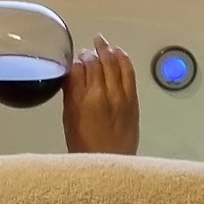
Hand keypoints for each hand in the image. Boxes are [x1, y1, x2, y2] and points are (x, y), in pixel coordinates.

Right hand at [63, 37, 138, 156]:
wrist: (109, 161)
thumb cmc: (83, 143)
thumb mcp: (69, 118)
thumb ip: (71, 92)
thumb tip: (73, 71)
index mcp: (86, 99)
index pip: (85, 67)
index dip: (82, 57)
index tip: (79, 54)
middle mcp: (106, 94)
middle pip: (102, 63)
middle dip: (97, 50)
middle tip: (94, 42)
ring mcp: (122, 96)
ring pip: (118, 65)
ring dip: (112, 52)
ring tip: (106, 45)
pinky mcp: (133, 101)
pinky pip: (130, 74)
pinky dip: (125, 61)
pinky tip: (121, 55)